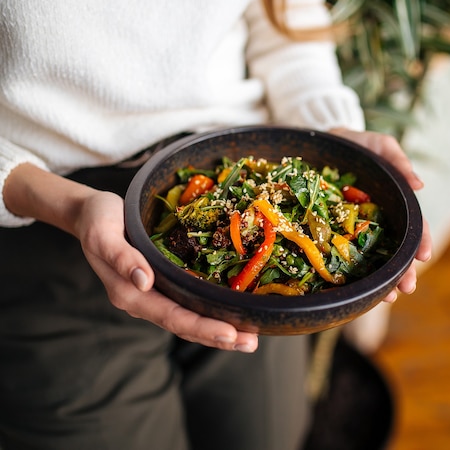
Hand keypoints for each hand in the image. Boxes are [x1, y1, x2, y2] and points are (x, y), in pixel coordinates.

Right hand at [74, 190, 258, 351]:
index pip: (171, 316)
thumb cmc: (97, 220)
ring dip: (218, 329)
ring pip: (188, 317)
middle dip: (218, 336)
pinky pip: (187, 301)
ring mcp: (152, 293)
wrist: (90, 214)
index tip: (230, 334)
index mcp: (129, 293)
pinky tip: (230, 311)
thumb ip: (122, 258)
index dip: (202, 327)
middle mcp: (143, 298)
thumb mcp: (103, 234)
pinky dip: (209, 310)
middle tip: (251, 343)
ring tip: (249, 336)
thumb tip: (145, 282)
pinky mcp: (161, 282)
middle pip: (184, 324)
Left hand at [331, 127, 432, 301]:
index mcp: (393, 203)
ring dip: (382, 279)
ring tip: (387, 297)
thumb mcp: (379, 146)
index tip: (424, 256)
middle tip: (406, 288)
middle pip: (396, 249)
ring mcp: (354, 227)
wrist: (321, 144)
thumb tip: (419, 184)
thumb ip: (398, 160)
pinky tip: (354, 288)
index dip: (420, 240)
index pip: (413, 225)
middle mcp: (377, 220)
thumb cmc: (356, 145)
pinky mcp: (332, 230)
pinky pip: (341, 253)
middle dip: (404, 271)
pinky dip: (350, 273)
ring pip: (372, 258)